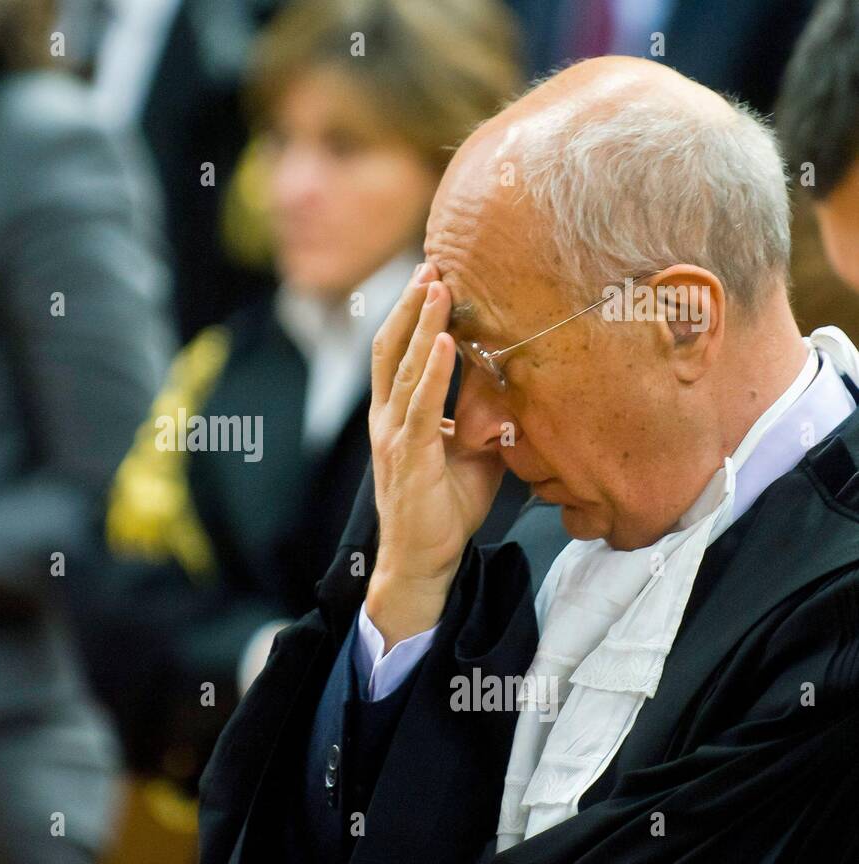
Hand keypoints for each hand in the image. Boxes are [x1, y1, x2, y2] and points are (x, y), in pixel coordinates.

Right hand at [365, 261, 505, 646]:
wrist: (422, 561)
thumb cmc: (446, 507)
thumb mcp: (471, 451)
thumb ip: (483, 416)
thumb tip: (518, 385)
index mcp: (397, 415)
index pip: (398, 352)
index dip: (411, 313)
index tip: (432, 274)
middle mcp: (387, 419)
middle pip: (393, 347)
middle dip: (413, 303)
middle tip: (433, 261)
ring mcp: (393, 437)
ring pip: (405, 367)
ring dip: (423, 324)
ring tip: (439, 286)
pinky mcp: (408, 459)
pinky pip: (422, 407)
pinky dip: (434, 372)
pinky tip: (445, 341)